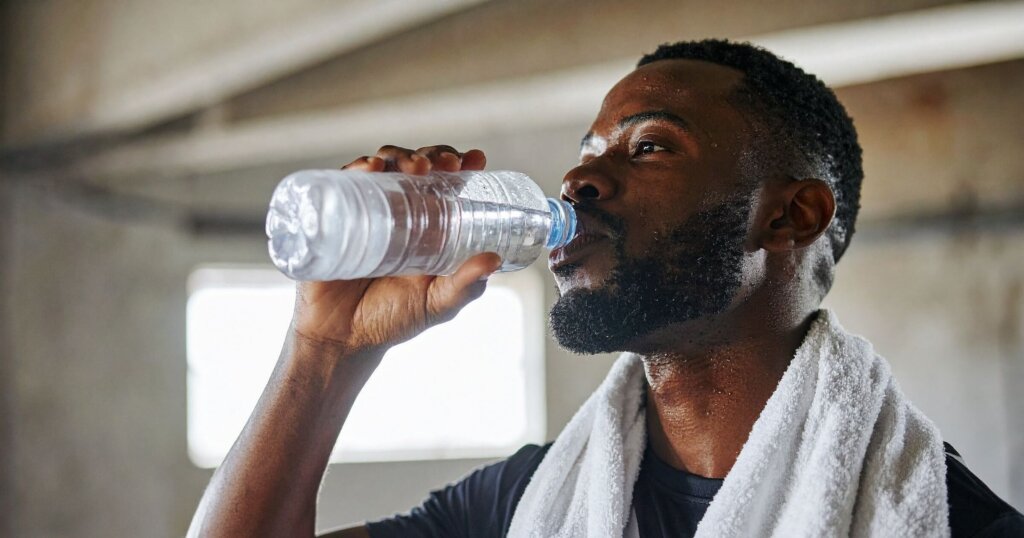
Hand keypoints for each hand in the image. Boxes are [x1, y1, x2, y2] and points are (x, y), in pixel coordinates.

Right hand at [291, 145, 499, 353]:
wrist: (341, 340)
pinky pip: (344, 182)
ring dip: (402, 155)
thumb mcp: (437, 304)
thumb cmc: (391, 320)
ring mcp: (365, 211)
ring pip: (384, 166)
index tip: (476, 159)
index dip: (461, 164)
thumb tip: (494, 260)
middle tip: (446, 164)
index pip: (446, 183)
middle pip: (416, 167)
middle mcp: (397, 212)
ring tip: (416, 167)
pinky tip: (372, 167)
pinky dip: (358, 166)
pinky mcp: (334, 215)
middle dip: (434, 155)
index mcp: (427, 226)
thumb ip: (465, 286)